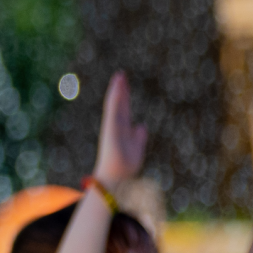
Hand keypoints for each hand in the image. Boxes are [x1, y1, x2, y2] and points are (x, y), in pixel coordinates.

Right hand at [93, 71, 147, 186]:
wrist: (118, 177)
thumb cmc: (125, 167)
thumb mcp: (136, 149)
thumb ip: (138, 137)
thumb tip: (141, 126)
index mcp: (122, 130)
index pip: (123, 110)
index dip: (124, 97)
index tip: (124, 84)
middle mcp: (116, 126)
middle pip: (119, 104)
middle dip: (120, 90)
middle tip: (121, 75)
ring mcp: (112, 126)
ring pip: (116, 104)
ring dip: (117, 90)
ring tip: (120, 76)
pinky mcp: (111, 127)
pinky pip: (113, 109)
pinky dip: (115, 97)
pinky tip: (117, 87)